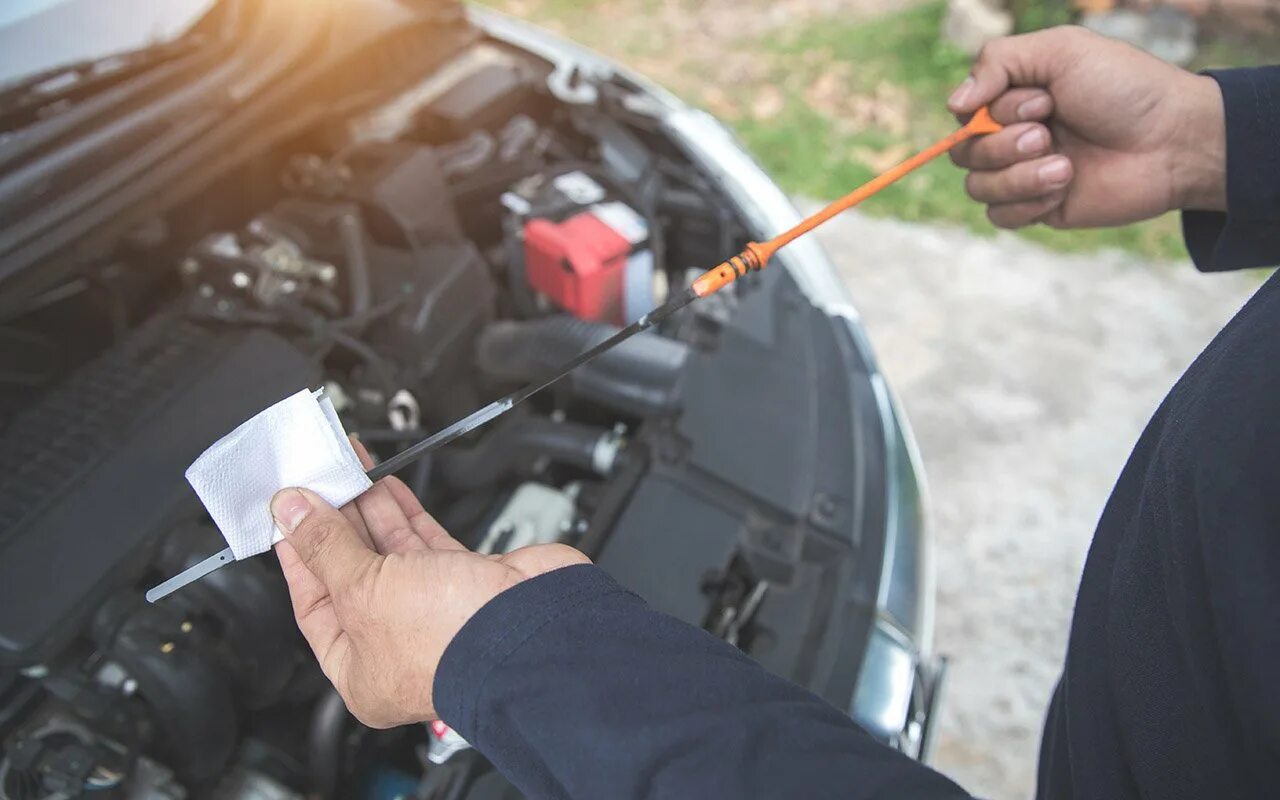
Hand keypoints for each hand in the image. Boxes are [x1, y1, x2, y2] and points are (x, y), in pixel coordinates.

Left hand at [271, 439, 588, 727]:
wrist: (533, 625)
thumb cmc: (452, 641)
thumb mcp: (363, 589)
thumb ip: (324, 545)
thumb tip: (291, 512)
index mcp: (362, 670)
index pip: (314, 604)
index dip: (298, 557)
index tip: (287, 516)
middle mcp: (399, 643)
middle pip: (352, 573)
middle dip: (334, 524)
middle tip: (316, 482)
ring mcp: (435, 609)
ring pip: (390, 551)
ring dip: (367, 508)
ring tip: (346, 470)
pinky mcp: (466, 578)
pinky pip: (425, 540)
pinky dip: (404, 511)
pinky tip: (386, 485)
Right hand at [947, 26, 1225, 229]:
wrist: (1173, 141)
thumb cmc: (1124, 88)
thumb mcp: (1061, 50)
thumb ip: (997, 61)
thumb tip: (954, 103)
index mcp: (1015, 96)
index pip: (963, 112)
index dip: (991, 111)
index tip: (1043, 101)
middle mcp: (1014, 135)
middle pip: (963, 153)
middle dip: (1003, 145)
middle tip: (1049, 134)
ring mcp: (1024, 173)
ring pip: (977, 188)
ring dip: (1019, 177)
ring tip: (1066, 167)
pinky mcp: (1039, 208)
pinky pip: (1000, 216)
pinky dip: (1026, 203)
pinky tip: (1064, 190)